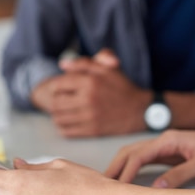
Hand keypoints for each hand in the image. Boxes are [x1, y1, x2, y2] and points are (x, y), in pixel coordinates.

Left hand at [30, 49, 150, 136]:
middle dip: (55, 100)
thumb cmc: (122, 86)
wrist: (139, 110)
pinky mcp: (92, 131)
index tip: (62, 87)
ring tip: (63, 110)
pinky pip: (66, 131)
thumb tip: (63, 64)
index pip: (58, 85)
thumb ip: (84, 63)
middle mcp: (88, 99)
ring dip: (57, 114)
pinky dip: (62, 127)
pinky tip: (68, 121)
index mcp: (90, 81)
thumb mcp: (107, 67)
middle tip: (61, 99)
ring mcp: (89, 117)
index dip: (56, 85)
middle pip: (56, 102)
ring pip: (59, 118)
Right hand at [105, 129, 194, 187]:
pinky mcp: (170, 153)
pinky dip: (133, 168)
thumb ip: (180, 175)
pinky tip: (128, 179)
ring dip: (122, 167)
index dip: (126, 171)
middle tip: (102, 185)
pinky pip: (146, 160)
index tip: (117, 188)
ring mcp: (166, 146)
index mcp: (169, 139)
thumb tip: (156, 188)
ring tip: (110, 183)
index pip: (139, 155)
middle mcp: (164, 140)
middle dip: (116, 167)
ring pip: (136, 154)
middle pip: (131, 151)